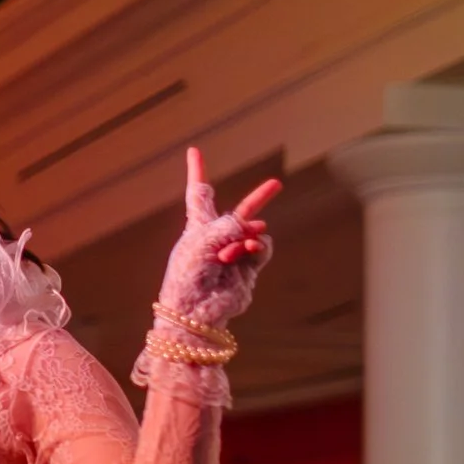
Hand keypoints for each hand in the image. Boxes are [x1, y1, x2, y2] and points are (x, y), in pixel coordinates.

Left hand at [154, 148, 279, 331]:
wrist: (195, 311)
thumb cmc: (188, 275)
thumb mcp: (202, 241)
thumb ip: (229, 225)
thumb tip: (254, 229)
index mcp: (197, 227)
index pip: (199, 194)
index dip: (198, 172)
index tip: (194, 151)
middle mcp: (216, 238)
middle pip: (238, 212)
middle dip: (258, 199)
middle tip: (275, 184)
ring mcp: (234, 253)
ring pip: (254, 231)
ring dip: (246, 236)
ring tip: (236, 250)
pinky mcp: (248, 269)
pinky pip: (261, 248)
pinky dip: (258, 246)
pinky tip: (249, 249)